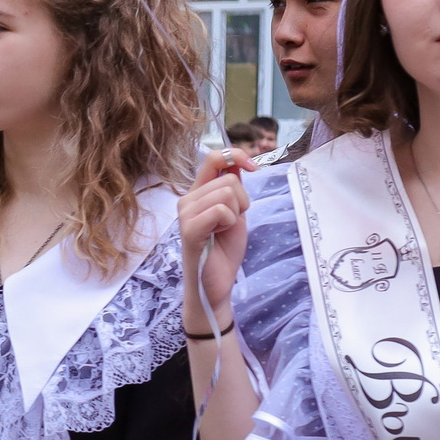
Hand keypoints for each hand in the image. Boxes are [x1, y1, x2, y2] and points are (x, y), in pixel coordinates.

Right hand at [179, 149, 253, 326]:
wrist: (217, 284)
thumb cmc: (224, 251)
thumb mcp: (234, 213)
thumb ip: (232, 189)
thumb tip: (237, 164)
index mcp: (197, 193)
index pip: (213, 158)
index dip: (236, 155)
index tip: (253, 167)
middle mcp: (187, 199)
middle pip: (229, 179)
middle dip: (242, 201)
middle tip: (231, 223)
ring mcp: (185, 213)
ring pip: (227, 192)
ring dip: (235, 213)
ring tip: (223, 230)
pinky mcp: (189, 229)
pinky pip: (221, 210)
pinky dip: (229, 223)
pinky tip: (218, 236)